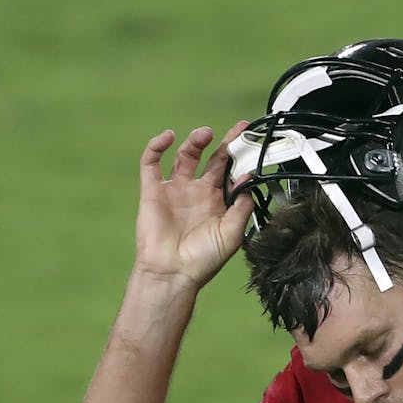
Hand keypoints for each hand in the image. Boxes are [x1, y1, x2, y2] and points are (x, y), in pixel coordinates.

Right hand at [132, 122, 255, 289]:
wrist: (173, 273)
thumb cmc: (203, 260)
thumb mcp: (233, 234)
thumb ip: (242, 207)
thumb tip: (249, 181)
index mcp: (216, 202)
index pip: (230, 172)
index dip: (240, 157)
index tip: (251, 141)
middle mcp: (196, 192)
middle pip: (211, 159)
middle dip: (224, 143)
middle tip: (237, 130)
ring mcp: (174, 190)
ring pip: (184, 155)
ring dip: (194, 141)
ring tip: (205, 134)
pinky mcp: (153, 190)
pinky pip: (151, 162)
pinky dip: (157, 146)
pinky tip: (168, 137)